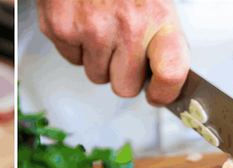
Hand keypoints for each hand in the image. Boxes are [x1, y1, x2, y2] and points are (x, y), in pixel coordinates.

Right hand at [35, 0, 188, 105]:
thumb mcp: (154, 0)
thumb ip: (161, 38)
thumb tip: (165, 77)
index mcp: (157, 17)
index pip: (171, 74)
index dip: (165, 92)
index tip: (159, 93)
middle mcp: (126, 26)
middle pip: (125, 87)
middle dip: (122, 74)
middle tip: (122, 48)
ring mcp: (90, 31)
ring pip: (95, 75)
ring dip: (98, 58)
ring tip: (101, 25)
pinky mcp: (61, 29)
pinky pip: (72, 59)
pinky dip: (76, 45)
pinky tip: (83, 20)